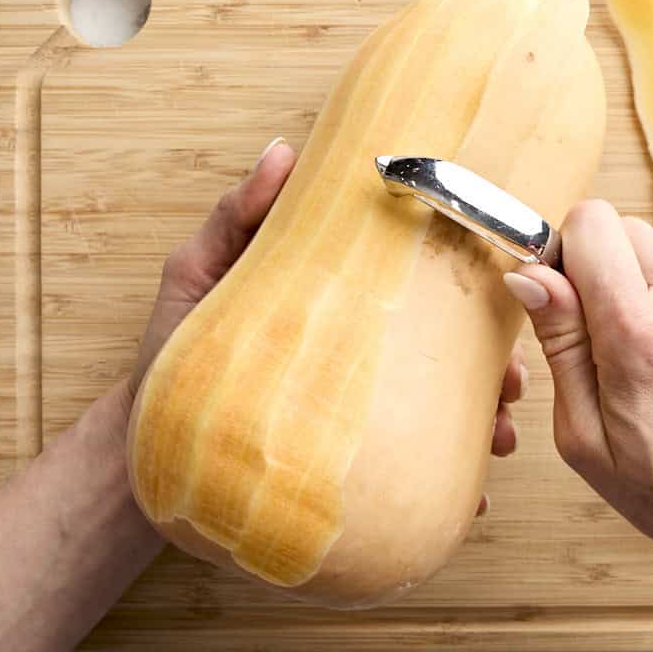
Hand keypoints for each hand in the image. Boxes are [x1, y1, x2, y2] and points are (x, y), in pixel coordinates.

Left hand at [127, 138, 523, 507]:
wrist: (142, 448)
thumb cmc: (173, 352)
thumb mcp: (197, 274)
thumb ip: (236, 217)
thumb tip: (283, 153)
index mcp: (342, 309)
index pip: (419, 295)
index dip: (472, 296)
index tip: (503, 295)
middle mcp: (360, 361)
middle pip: (449, 358)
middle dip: (494, 370)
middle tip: (510, 384)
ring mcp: (357, 416)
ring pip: (443, 417)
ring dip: (483, 425)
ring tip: (498, 441)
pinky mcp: (348, 468)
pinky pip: (410, 478)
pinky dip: (448, 487)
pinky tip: (471, 498)